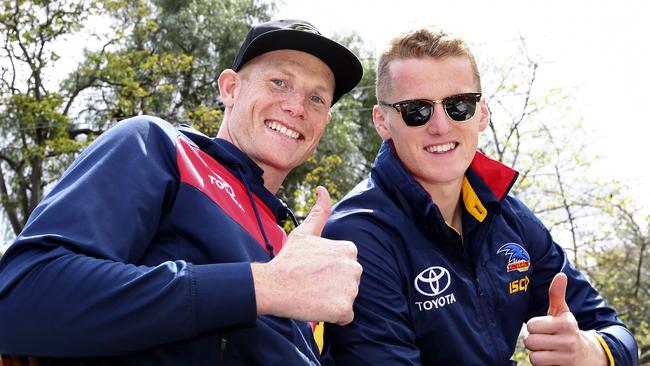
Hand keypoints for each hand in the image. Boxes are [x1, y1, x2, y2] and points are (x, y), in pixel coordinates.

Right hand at [252, 186, 361, 324]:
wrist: (273, 285)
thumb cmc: (288, 259)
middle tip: (311, 284)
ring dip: (331, 300)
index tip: (312, 271)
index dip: (328, 272)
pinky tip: (317, 306)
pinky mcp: (344, 308)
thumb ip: (319, 211)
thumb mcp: (304, 233)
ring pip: (346, 299)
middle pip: (348, 283)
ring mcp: (350, 288)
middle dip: (332, 286)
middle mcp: (355, 267)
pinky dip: (333, 316)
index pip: (345, 267)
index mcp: (349, 249)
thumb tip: (322, 188)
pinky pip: (345, 317)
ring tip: (312, 294)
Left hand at [524, 273, 607, 365]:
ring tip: (549, 350)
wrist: (588, 356)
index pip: (532, 325)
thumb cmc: (568, 331)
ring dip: (537, 354)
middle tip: (546, 341)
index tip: (545, 329)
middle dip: (534, 341)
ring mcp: (567, 358)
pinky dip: (542, 364)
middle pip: (530, 341)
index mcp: (566, 324)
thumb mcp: (563, 313)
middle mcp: (568, 341)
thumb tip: (560, 275)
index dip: (535, 327)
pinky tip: (551, 360)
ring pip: (534, 356)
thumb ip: (557, 294)